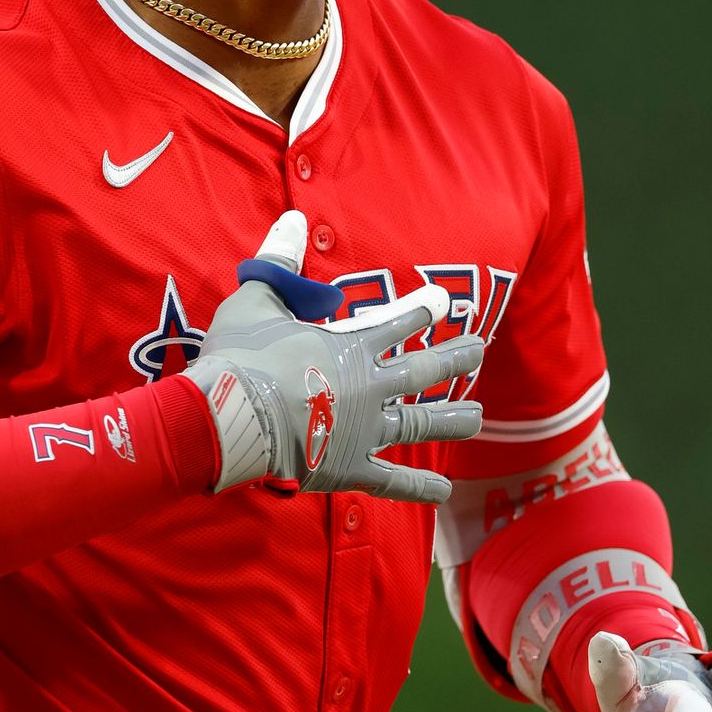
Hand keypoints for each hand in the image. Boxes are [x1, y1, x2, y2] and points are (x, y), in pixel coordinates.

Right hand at [185, 210, 483, 499]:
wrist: (232, 416)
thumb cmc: (240, 357)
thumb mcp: (257, 299)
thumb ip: (280, 262)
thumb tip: (294, 220)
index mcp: (353, 346)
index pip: (399, 323)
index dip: (422, 311)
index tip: (445, 302)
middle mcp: (371, 386)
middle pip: (424, 371)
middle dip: (455, 357)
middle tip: (480, 348)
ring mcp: (365, 429)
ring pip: (419, 423)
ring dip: (450, 419)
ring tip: (477, 417)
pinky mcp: (350, 468)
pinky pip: (391, 480)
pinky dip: (418, 487)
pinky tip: (443, 492)